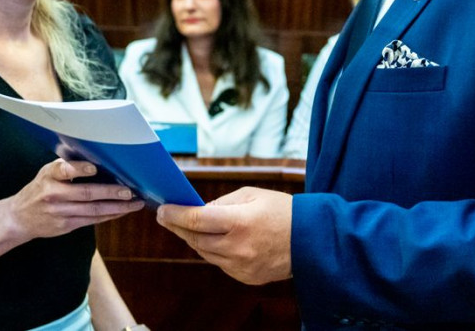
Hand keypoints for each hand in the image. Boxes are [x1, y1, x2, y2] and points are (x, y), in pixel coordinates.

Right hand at [8, 159, 143, 241]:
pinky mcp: (66, 226)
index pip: (63, 170)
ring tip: (134, 203)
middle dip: (111, 193)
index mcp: (49, 176)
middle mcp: (54, 194)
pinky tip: (122, 212)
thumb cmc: (38, 189)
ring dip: (117, 207)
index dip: (79, 169)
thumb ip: (66, 166)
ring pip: (93, 210)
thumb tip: (96, 157)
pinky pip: (92, 220)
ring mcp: (60, 212)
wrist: (19, 218)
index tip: (95, 168)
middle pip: (86, 194)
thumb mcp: (45, 173)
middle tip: (129, 191)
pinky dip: (109, 216)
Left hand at [156, 187, 292, 284]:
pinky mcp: (246, 278)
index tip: (162, 210)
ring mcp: (242, 266)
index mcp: (240, 222)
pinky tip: (211, 240)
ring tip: (186, 227)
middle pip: (196, 240)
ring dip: (193, 240)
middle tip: (166, 217)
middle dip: (178, 227)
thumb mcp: (252, 196)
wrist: (312, 240)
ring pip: (205, 254)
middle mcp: (238, 248)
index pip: (196, 220)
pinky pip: (220, 264)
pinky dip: (212, 251)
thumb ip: (222, 203)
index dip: (175, 214)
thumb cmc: (282, 211)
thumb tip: (199, 211)